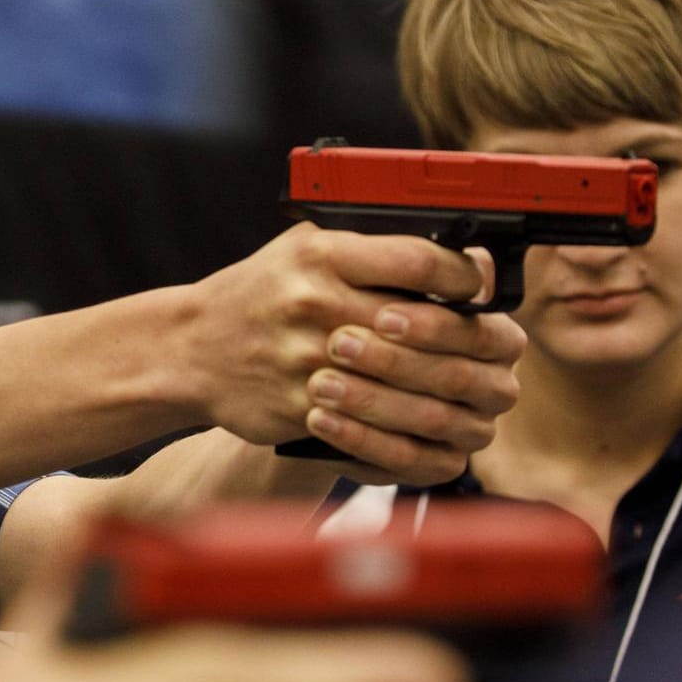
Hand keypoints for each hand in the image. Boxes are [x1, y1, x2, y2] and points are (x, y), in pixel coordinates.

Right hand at [183, 223, 523, 484]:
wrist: (188, 348)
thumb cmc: (256, 296)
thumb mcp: (303, 250)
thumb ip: (371, 251)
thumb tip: (457, 259)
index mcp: (322, 255)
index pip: (421, 262)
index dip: (466, 278)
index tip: (480, 290)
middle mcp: (314, 301)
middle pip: (424, 328)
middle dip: (470, 342)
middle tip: (493, 348)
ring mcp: (305, 357)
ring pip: (406, 384)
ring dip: (448, 392)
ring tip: (467, 390)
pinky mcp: (298, 404)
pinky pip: (371, 427)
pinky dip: (406, 431)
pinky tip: (428, 425)